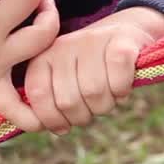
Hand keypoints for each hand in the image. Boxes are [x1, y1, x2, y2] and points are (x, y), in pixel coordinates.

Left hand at [23, 6, 163, 133]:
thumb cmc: (91, 69)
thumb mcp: (64, 82)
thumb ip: (50, 104)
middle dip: (83, 116)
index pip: (37, 94)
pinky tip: (122, 88)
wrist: (125, 34)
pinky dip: (121, 91)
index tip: (65, 125)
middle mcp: (64, 45)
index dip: (51, 119)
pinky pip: (117, 81)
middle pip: (67, 101)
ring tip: (108, 96)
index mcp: (44, 57)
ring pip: (93, 93)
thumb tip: (52, 128)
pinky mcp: (121, 41)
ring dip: (105, 105)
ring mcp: (91, 40)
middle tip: (92, 107)